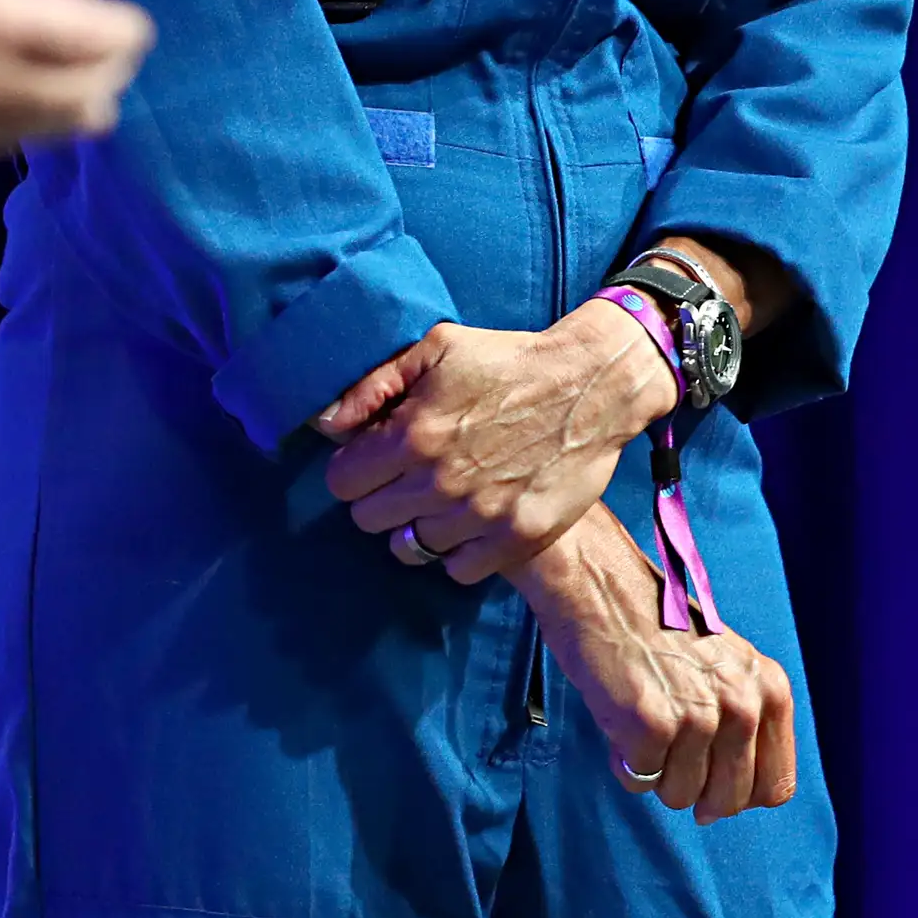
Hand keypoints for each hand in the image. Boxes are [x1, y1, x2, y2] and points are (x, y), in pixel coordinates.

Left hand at [309, 303, 675, 579]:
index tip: (373, 458)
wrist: (591, 386)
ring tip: (441, 496)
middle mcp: (441, 483)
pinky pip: (459, 570)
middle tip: (407, 475)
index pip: (342, 483)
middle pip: (369, 519)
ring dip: (418, 524)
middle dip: (380, 495)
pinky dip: (458, 551)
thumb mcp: (435, 348)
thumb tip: (326, 422)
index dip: (353, 469)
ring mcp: (480, 516)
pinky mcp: (517, 538)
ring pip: (411, 548)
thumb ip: (372, 385)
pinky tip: (469, 520)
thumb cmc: (508, 360)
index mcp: (413, 436)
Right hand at [506, 507, 799, 822]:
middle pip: (729, 800)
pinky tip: (619, 717)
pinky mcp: (651, 724)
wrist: (599, 583)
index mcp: (769, 690)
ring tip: (641, 721)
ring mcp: (698, 716)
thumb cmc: (654, 625)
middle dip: (695, 790)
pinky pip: (639, 781)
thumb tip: (718, 807)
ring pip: (681, 796)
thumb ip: (740, 725)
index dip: (738, 794)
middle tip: (667, 751)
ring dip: (656, 771)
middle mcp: (742, 705)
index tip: (711, 782)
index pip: (775, 787)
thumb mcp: (725, 667)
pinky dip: (623, 761)